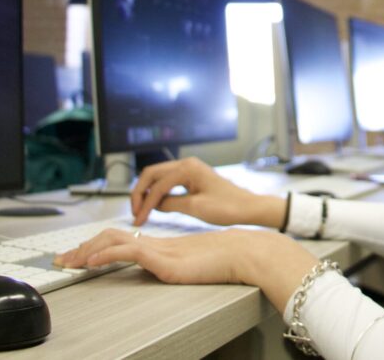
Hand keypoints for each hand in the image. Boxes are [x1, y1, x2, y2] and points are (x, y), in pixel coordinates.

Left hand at [54, 227, 317, 311]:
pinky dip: (106, 254)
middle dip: (82, 247)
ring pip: (113, 240)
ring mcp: (159, 249)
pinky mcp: (164, 258)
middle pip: (110, 236)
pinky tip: (92, 262)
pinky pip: (128, 251)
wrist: (245, 253)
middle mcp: (156, 243)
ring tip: (68, 261)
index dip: (96, 245)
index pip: (120, 239)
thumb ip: (177, 266)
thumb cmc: (228, 260)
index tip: (78, 255)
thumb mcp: (193, 266)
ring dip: (86, 250)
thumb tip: (165, 272)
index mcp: (161, 245)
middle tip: (61, 259)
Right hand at [130, 157, 282, 227]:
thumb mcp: (195, 208)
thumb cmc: (228, 207)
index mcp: (188, 167)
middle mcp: (187, 164)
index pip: (157, 184)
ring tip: (141, 213)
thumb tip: (152, 205)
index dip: (145, 203)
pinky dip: (159, 194)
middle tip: (135, 214)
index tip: (138, 220)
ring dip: (148, 194)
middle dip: (140, 194)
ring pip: (158, 178)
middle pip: (152, 174)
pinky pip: (169, 183)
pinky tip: (155, 208)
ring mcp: (190, 170)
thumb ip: (170, 204)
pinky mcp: (192, 178)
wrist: (248, 208)